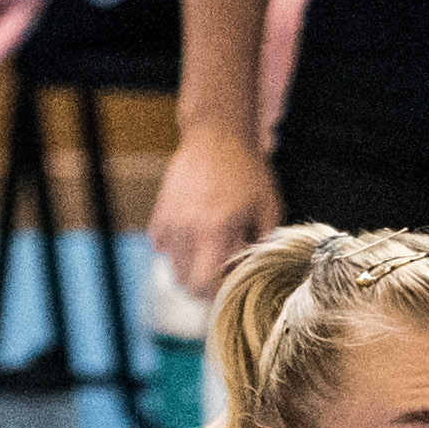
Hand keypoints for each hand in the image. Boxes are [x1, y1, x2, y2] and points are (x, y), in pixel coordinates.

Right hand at [149, 124, 277, 300]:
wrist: (218, 135)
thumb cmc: (248, 170)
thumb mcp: (268, 208)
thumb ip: (260, 245)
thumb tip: (248, 272)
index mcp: (215, 232)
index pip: (203, 285)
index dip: (214, 292)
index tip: (226, 286)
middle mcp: (186, 231)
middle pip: (184, 281)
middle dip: (202, 282)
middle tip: (219, 269)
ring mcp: (169, 222)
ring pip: (172, 265)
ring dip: (189, 265)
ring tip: (208, 247)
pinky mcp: (160, 214)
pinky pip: (161, 245)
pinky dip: (174, 247)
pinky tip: (192, 232)